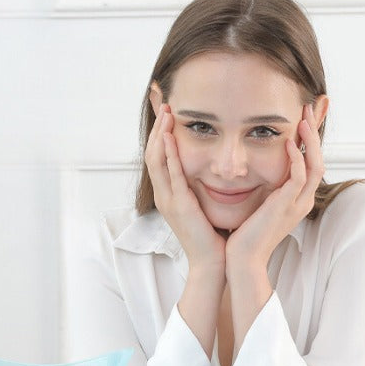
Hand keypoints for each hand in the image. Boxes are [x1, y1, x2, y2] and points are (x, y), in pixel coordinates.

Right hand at [145, 104, 225, 271]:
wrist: (212, 263)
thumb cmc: (212, 237)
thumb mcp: (202, 207)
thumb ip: (201, 189)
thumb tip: (211, 172)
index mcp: (169, 195)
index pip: (159, 158)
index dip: (159, 134)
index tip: (165, 113)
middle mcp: (164, 196)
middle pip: (152, 154)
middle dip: (156, 127)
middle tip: (162, 103)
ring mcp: (169, 200)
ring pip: (157, 161)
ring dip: (160, 135)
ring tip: (165, 113)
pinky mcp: (179, 205)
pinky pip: (171, 175)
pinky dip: (169, 154)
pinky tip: (170, 137)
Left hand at [226, 103, 323, 272]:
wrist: (242, 259)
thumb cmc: (245, 234)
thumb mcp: (259, 205)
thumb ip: (264, 187)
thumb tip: (254, 167)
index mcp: (297, 199)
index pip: (312, 162)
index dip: (312, 137)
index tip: (308, 113)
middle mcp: (302, 200)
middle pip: (320, 158)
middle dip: (317, 131)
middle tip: (313, 105)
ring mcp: (297, 204)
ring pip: (315, 165)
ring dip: (310, 140)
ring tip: (303, 118)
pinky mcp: (285, 207)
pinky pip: (299, 177)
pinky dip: (296, 158)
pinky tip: (288, 142)